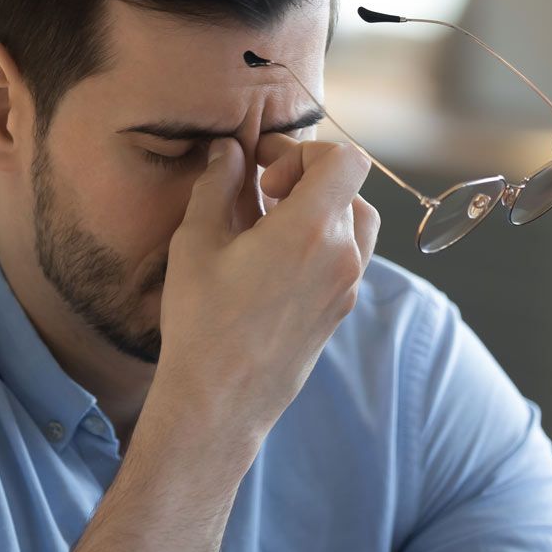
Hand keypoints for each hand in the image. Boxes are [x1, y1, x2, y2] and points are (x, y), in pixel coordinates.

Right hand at [154, 136, 378, 441]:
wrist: (222, 400)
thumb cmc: (203, 322)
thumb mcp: (197, 242)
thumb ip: (217, 185)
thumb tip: (229, 150)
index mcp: (312, 229)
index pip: (345, 159)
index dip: (305, 152)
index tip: (265, 173)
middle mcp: (343, 255)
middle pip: (350, 189)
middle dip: (308, 178)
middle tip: (262, 193)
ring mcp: (347, 287)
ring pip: (355, 223)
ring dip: (320, 210)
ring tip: (271, 225)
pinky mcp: (340, 311)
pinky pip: (347, 258)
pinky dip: (322, 243)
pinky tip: (276, 259)